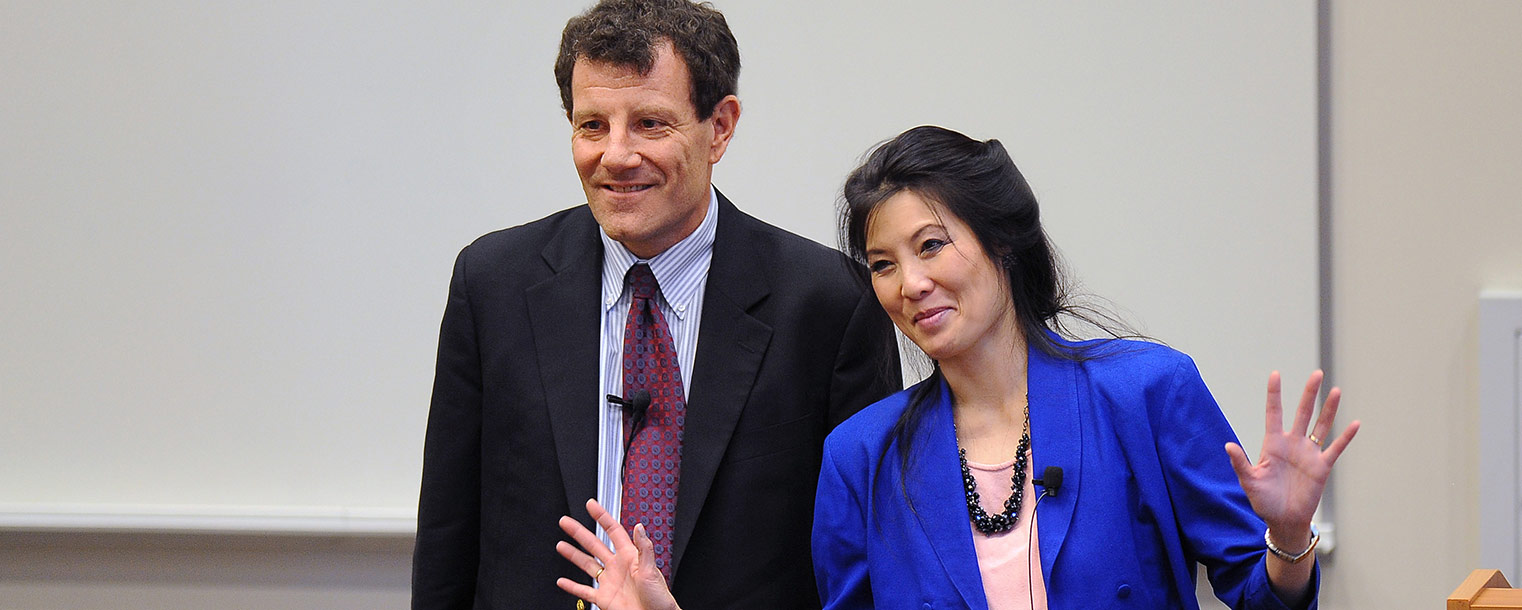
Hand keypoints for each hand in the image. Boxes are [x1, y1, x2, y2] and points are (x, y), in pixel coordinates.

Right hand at [556, 499, 680, 609]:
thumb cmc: (659, 599)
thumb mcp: (652, 570)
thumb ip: (644, 548)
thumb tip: (639, 527)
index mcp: (629, 557)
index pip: (613, 531)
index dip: (601, 516)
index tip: (591, 505)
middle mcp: (617, 567)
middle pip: (594, 544)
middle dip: (579, 532)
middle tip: (566, 522)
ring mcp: (609, 582)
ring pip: (587, 565)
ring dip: (573, 555)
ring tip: (561, 546)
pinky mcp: (604, 598)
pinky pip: (584, 591)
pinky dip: (572, 586)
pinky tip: (562, 581)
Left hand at [1226, 370, 1359, 542]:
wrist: (1283, 521)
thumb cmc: (1263, 502)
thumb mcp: (1249, 481)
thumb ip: (1240, 463)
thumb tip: (1227, 445)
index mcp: (1272, 444)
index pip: (1274, 413)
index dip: (1274, 394)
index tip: (1275, 374)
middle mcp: (1292, 444)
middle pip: (1302, 413)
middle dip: (1309, 394)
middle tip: (1316, 374)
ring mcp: (1308, 454)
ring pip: (1320, 425)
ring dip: (1328, 409)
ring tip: (1336, 390)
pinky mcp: (1322, 467)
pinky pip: (1335, 448)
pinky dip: (1345, 437)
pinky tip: (1355, 423)